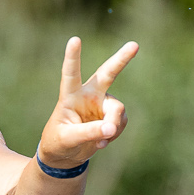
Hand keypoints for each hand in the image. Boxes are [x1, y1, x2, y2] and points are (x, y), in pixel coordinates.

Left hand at [35, 37, 135, 170]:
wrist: (65, 155)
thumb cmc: (59, 142)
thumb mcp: (68, 139)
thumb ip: (88, 132)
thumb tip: (111, 128)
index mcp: (70, 96)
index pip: (71, 74)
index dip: (73, 57)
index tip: (75, 39)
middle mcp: (88, 94)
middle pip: (107, 73)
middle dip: (121, 59)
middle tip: (134, 45)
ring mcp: (102, 104)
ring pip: (117, 109)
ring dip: (113, 126)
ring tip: (100, 143)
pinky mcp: (111, 115)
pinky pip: (121, 122)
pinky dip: (114, 134)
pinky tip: (102, 142)